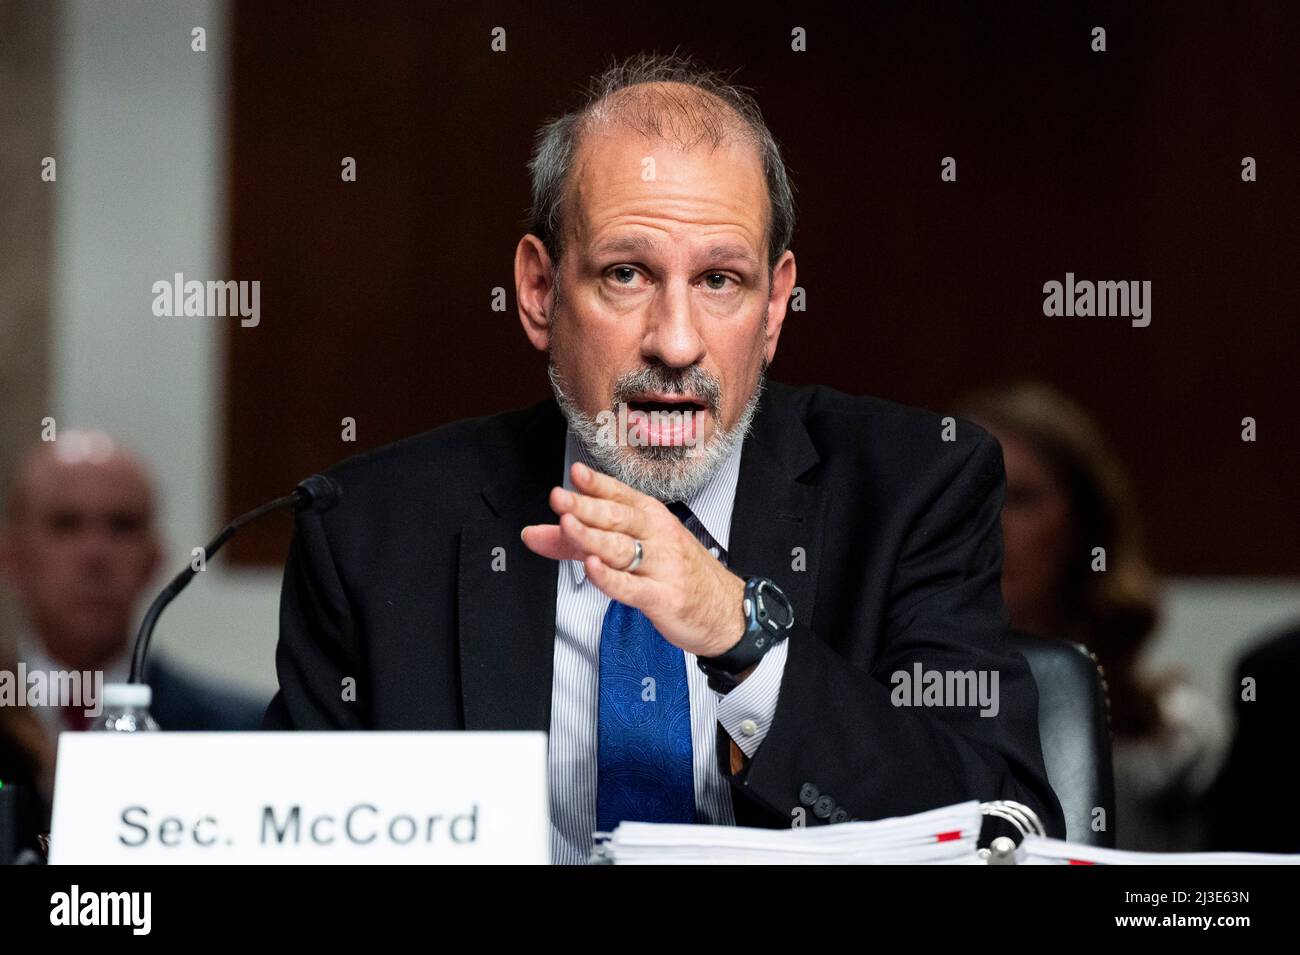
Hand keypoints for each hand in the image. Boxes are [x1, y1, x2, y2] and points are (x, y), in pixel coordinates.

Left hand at [521, 461, 745, 658]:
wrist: (727, 611)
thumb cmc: (678, 575)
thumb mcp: (636, 550)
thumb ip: (579, 542)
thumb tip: (533, 533)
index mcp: (652, 517)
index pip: (620, 495)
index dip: (597, 484)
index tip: (575, 474)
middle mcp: (658, 536)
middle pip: (617, 517)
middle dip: (586, 507)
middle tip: (559, 498)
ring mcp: (662, 566)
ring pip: (621, 548)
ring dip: (592, 536)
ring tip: (567, 525)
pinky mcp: (663, 597)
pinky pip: (631, 586)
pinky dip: (610, 578)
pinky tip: (592, 568)